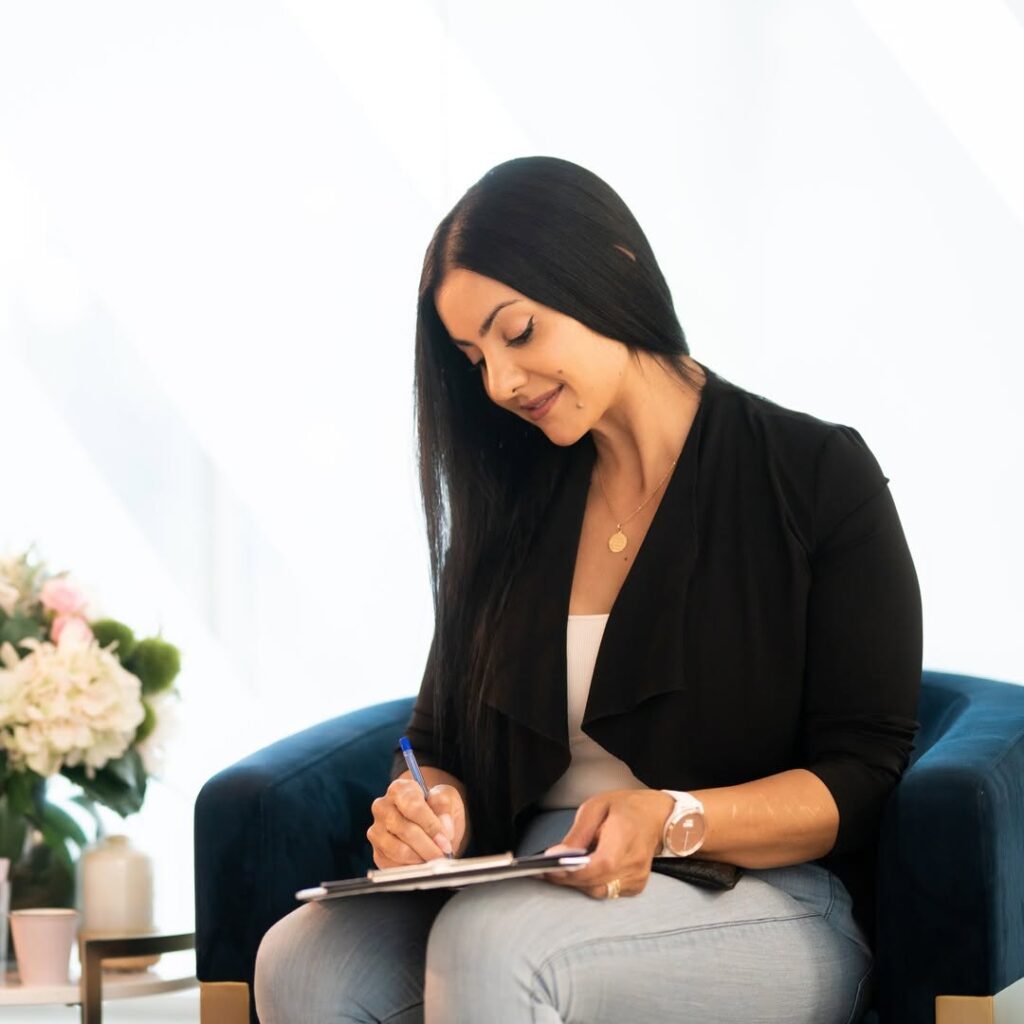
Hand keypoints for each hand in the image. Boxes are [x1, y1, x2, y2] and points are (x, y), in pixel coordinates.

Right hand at [367, 779, 468, 867]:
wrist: (431, 824)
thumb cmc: (437, 808)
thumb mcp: (447, 798)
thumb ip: (445, 808)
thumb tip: (444, 829)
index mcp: (399, 789)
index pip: (413, 806)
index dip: (430, 825)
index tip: (445, 840)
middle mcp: (382, 807)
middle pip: (406, 830)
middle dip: (428, 846)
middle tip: (444, 855)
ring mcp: (377, 831)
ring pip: (399, 850)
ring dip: (421, 858)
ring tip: (434, 859)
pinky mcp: (378, 853)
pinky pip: (394, 866)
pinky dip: (412, 868)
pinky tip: (422, 862)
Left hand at [542, 789, 673, 898]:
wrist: (656, 815)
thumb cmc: (624, 807)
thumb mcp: (595, 808)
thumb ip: (577, 834)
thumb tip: (557, 855)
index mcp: (624, 834)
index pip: (600, 864)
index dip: (573, 871)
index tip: (549, 869)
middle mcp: (634, 861)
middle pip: (596, 882)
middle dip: (568, 879)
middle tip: (546, 870)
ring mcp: (638, 876)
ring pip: (600, 891)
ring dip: (578, 883)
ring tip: (562, 871)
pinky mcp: (637, 885)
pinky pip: (608, 892)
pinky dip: (592, 885)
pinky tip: (583, 872)